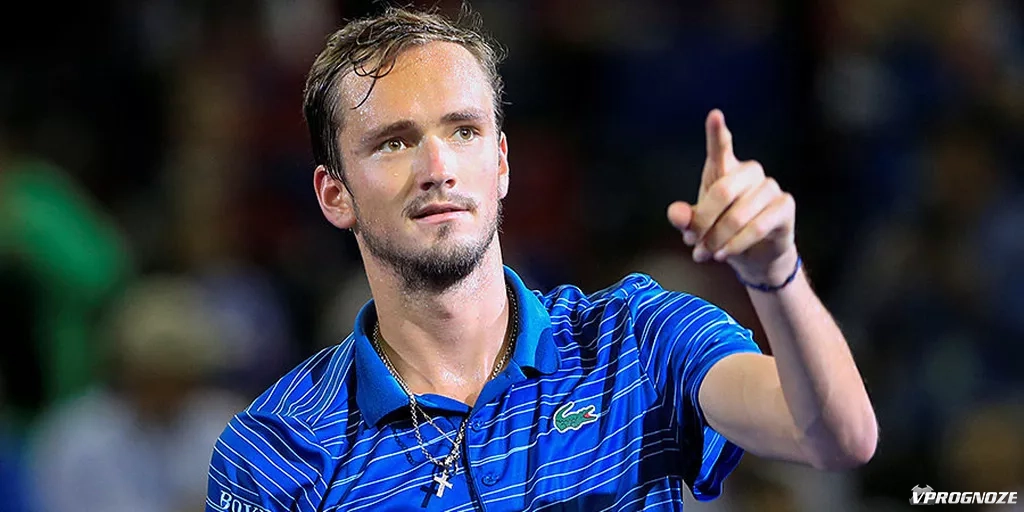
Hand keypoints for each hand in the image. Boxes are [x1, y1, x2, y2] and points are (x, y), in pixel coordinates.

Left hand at [666, 109, 797, 284]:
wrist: (752, 255)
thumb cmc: (721, 231)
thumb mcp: (696, 227)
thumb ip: (685, 219)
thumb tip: (676, 214)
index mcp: (724, 169)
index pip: (720, 148)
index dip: (717, 132)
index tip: (714, 115)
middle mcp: (749, 172)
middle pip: (722, 191)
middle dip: (704, 223)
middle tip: (693, 244)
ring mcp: (770, 186)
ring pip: (738, 214)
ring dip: (718, 240)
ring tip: (707, 254)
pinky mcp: (785, 205)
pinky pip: (758, 226)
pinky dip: (736, 244)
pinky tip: (725, 255)